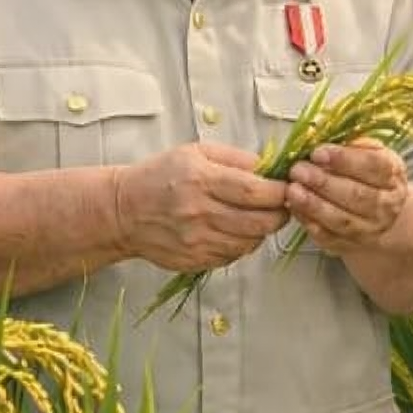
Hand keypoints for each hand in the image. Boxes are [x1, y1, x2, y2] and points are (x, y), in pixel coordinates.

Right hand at [112, 142, 288, 272]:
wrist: (123, 210)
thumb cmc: (160, 176)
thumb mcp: (197, 152)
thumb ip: (237, 159)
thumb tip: (271, 169)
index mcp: (201, 179)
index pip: (254, 191)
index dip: (280, 192)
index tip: (289, 188)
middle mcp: (199, 212)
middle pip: (258, 222)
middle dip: (280, 214)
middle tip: (283, 205)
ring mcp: (196, 241)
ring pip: (249, 242)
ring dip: (263, 231)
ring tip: (259, 216)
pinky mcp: (194, 260)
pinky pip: (233, 256)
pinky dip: (243, 244)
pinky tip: (237, 230)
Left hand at [285, 139, 408, 253]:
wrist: (383, 214)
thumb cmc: (370, 177)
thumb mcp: (370, 152)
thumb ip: (351, 143)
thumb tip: (323, 131)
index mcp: (392, 175)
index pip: (373, 166)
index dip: (345, 159)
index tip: (319, 152)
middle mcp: (385, 204)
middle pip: (356, 194)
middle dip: (324, 182)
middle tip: (299, 170)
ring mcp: (368, 228)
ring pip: (341, 219)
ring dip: (314, 205)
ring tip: (293, 190)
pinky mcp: (349, 244)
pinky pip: (328, 237)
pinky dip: (310, 223)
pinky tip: (296, 209)